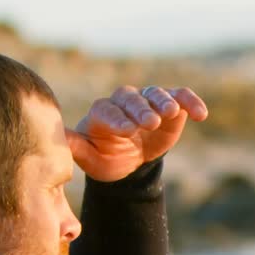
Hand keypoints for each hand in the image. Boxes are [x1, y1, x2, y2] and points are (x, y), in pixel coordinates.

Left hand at [66, 85, 208, 181]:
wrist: (128, 160)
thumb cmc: (104, 157)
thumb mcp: (88, 157)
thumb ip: (74, 145)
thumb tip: (54, 137)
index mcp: (102, 113)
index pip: (108, 111)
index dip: (118, 120)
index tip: (127, 130)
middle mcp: (124, 102)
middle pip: (132, 100)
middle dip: (141, 110)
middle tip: (150, 122)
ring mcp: (148, 101)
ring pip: (155, 94)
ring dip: (164, 102)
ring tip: (172, 113)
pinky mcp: (170, 106)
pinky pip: (180, 98)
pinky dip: (190, 102)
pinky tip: (201, 114)